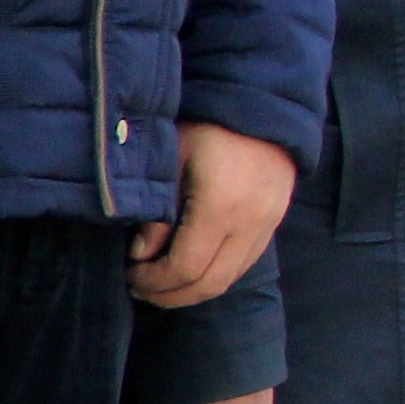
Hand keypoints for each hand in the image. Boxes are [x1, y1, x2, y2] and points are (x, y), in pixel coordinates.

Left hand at [130, 122, 296, 308]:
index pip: (186, 267)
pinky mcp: (274, 224)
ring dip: (193, 290)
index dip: (154, 281)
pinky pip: (244, 265)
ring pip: (229, 280)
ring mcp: (268, 226)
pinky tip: (192, 267)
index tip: (130, 275)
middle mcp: (250, 223)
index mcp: (221, 206)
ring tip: (163, 283)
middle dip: (171, 294)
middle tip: (142, 288)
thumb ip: (155, 212)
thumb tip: (142, 255)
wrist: (261, 108)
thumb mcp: (171, 161)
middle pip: (209, 284)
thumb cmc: (207, 128)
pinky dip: (215, 274)